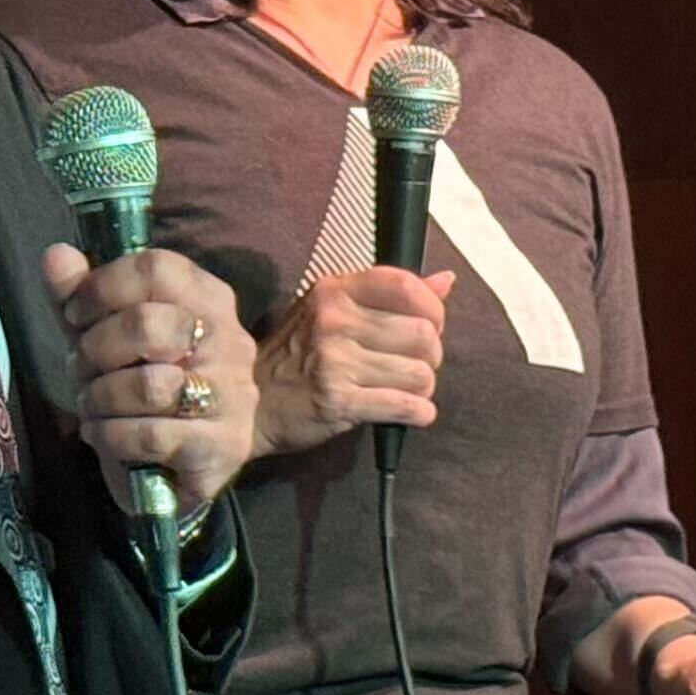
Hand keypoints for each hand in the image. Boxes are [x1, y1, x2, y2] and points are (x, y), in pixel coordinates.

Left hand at [42, 244, 257, 512]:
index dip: (101, 288)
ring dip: (101, 398)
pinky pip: (150, 435)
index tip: (74, 315)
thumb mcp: (103, 332)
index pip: (156, 269)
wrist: (184, 459)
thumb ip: (78, 294)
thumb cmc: (140, 382)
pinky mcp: (223, 447)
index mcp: (207, 298)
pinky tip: (103, 434)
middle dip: (96, 349)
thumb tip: (55, 254)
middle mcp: (229, 341)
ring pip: (149, 385)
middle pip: (148, 325)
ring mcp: (232, 396)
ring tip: (93, 406)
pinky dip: (110, 436)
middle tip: (82, 368)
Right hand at [250, 267, 452, 457]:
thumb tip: (446, 281)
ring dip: (422, 389)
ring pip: (420, 374)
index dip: (433, 310)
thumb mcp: (332, 311)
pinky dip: (418, 413)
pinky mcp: (338, 401)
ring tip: (403, 391)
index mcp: (334, 291)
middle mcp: (334, 320)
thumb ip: (388, 295)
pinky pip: (404, 405)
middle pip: (423, 334)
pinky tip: (411, 413)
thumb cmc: (296, 355)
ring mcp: (335, 361)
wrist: (249, 403)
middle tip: (411, 367)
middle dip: (430, 356)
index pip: (405, 286)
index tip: (430, 327)